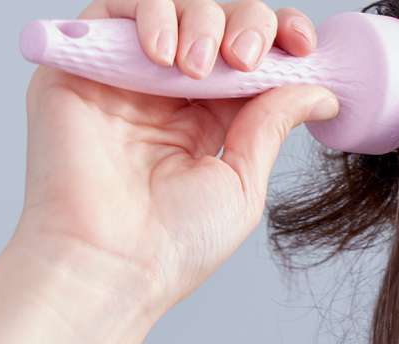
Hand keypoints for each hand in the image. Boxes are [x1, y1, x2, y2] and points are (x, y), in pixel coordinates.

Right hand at [10, 1, 338, 343]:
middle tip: (247, 59)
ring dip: (199, 20)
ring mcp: (123, 75)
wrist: (112, 263)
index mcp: (209, 117)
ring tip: (199, 68)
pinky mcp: (77, 65)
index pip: (250, 53)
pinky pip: (114, 9)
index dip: (280, 36)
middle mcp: (165, 90)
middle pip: (216, 20)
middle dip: (245, 24)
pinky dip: (149, 15)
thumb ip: (272, 124)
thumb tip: (321, 88)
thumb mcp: (243, 179)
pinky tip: (165, 58)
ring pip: (170, 6)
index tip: (304, 44)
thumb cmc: (175, 242)